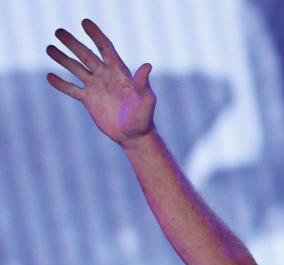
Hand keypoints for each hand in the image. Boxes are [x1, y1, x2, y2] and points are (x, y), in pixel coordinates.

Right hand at [46, 19, 155, 146]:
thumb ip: (143, 83)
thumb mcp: (145, 100)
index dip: (96, 35)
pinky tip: (50, 76)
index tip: (84, 22)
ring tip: (49, 48)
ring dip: (62, 59)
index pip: (105, 48)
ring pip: (76, 68)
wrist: (134, 136)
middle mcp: (106, 76)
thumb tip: (147, 66)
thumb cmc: (143, 118)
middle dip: (72, 43)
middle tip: (58, 32)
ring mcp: (96, 87)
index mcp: (119, 72)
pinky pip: (72, 89)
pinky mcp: (89, 100)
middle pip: (86, 55)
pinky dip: (61, 83)